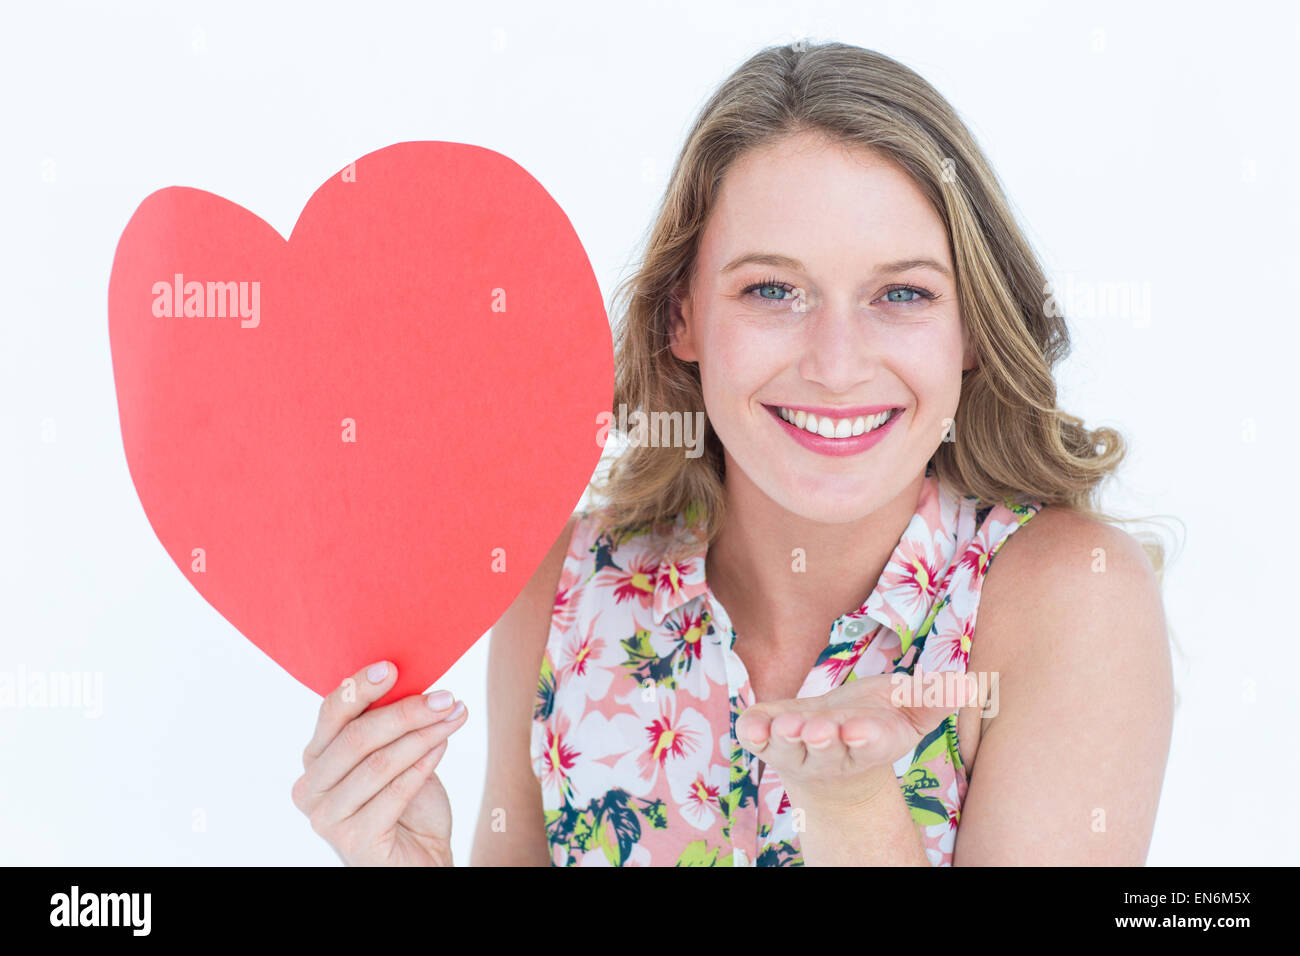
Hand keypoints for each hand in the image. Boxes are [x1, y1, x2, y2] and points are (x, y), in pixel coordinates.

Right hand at [291, 660, 468, 865]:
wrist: (421, 857)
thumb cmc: (407, 802)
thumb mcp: (396, 753)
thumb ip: (391, 724)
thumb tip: (415, 677)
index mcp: (315, 758)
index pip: (331, 713)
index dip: (360, 688)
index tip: (393, 667)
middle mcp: (310, 788)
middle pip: (357, 737)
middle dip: (406, 712)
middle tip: (445, 697)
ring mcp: (326, 818)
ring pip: (379, 763)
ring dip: (424, 736)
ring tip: (454, 717)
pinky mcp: (354, 841)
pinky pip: (394, 793)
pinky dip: (423, 766)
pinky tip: (443, 746)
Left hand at [734, 669, 971, 806]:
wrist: (832, 748)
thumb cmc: (875, 721)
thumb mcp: (908, 708)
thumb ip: (933, 697)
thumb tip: (968, 683)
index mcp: (867, 743)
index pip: (868, 744)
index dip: (863, 737)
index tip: (859, 730)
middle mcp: (829, 752)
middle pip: (826, 750)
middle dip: (823, 740)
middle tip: (820, 730)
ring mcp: (794, 748)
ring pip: (788, 748)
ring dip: (787, 738)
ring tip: (787, 726)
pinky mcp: (766, 738)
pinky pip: (756, 739)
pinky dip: (754, 731)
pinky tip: (753, 722)